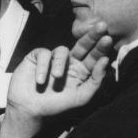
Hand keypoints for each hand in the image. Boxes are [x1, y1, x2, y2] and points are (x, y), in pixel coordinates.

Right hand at [0, 22, 113, 137]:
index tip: (108, 38)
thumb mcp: (81, 97)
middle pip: (82, 45)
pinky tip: (39, 80)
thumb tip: (104, 60)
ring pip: (62, 50)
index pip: (94, 56)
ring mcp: (52, 59)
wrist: (29, 110)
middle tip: (101, 26)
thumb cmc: (56, 106)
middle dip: (92, 36)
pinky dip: (42, 66)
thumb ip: (95, 81)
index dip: (101, 47)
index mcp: (81, 72)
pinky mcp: (36, 58)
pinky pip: (43, 53)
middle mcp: (69, 63)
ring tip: (56, 77)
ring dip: (60, 63)